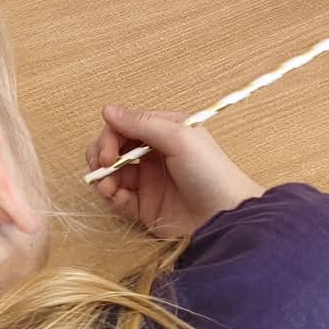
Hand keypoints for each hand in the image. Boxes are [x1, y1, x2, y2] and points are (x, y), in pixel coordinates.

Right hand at [87, 106, 262, 238]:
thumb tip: (108, 110)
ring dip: (104, 179)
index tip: (108, 153)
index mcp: (164, 131)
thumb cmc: (211, 172)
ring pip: (112, 174)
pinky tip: (119, 200)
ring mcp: (149, 181)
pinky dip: (112, 198)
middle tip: (103, 169)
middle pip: (113, 149)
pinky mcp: (145, 207)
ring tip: (108, 189)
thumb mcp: (179, 138)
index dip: (110, 137)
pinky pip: (118, 199)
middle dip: (102, 157)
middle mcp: (154, 154)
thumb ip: (142, 123)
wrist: (226, 217)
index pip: (125, 126)